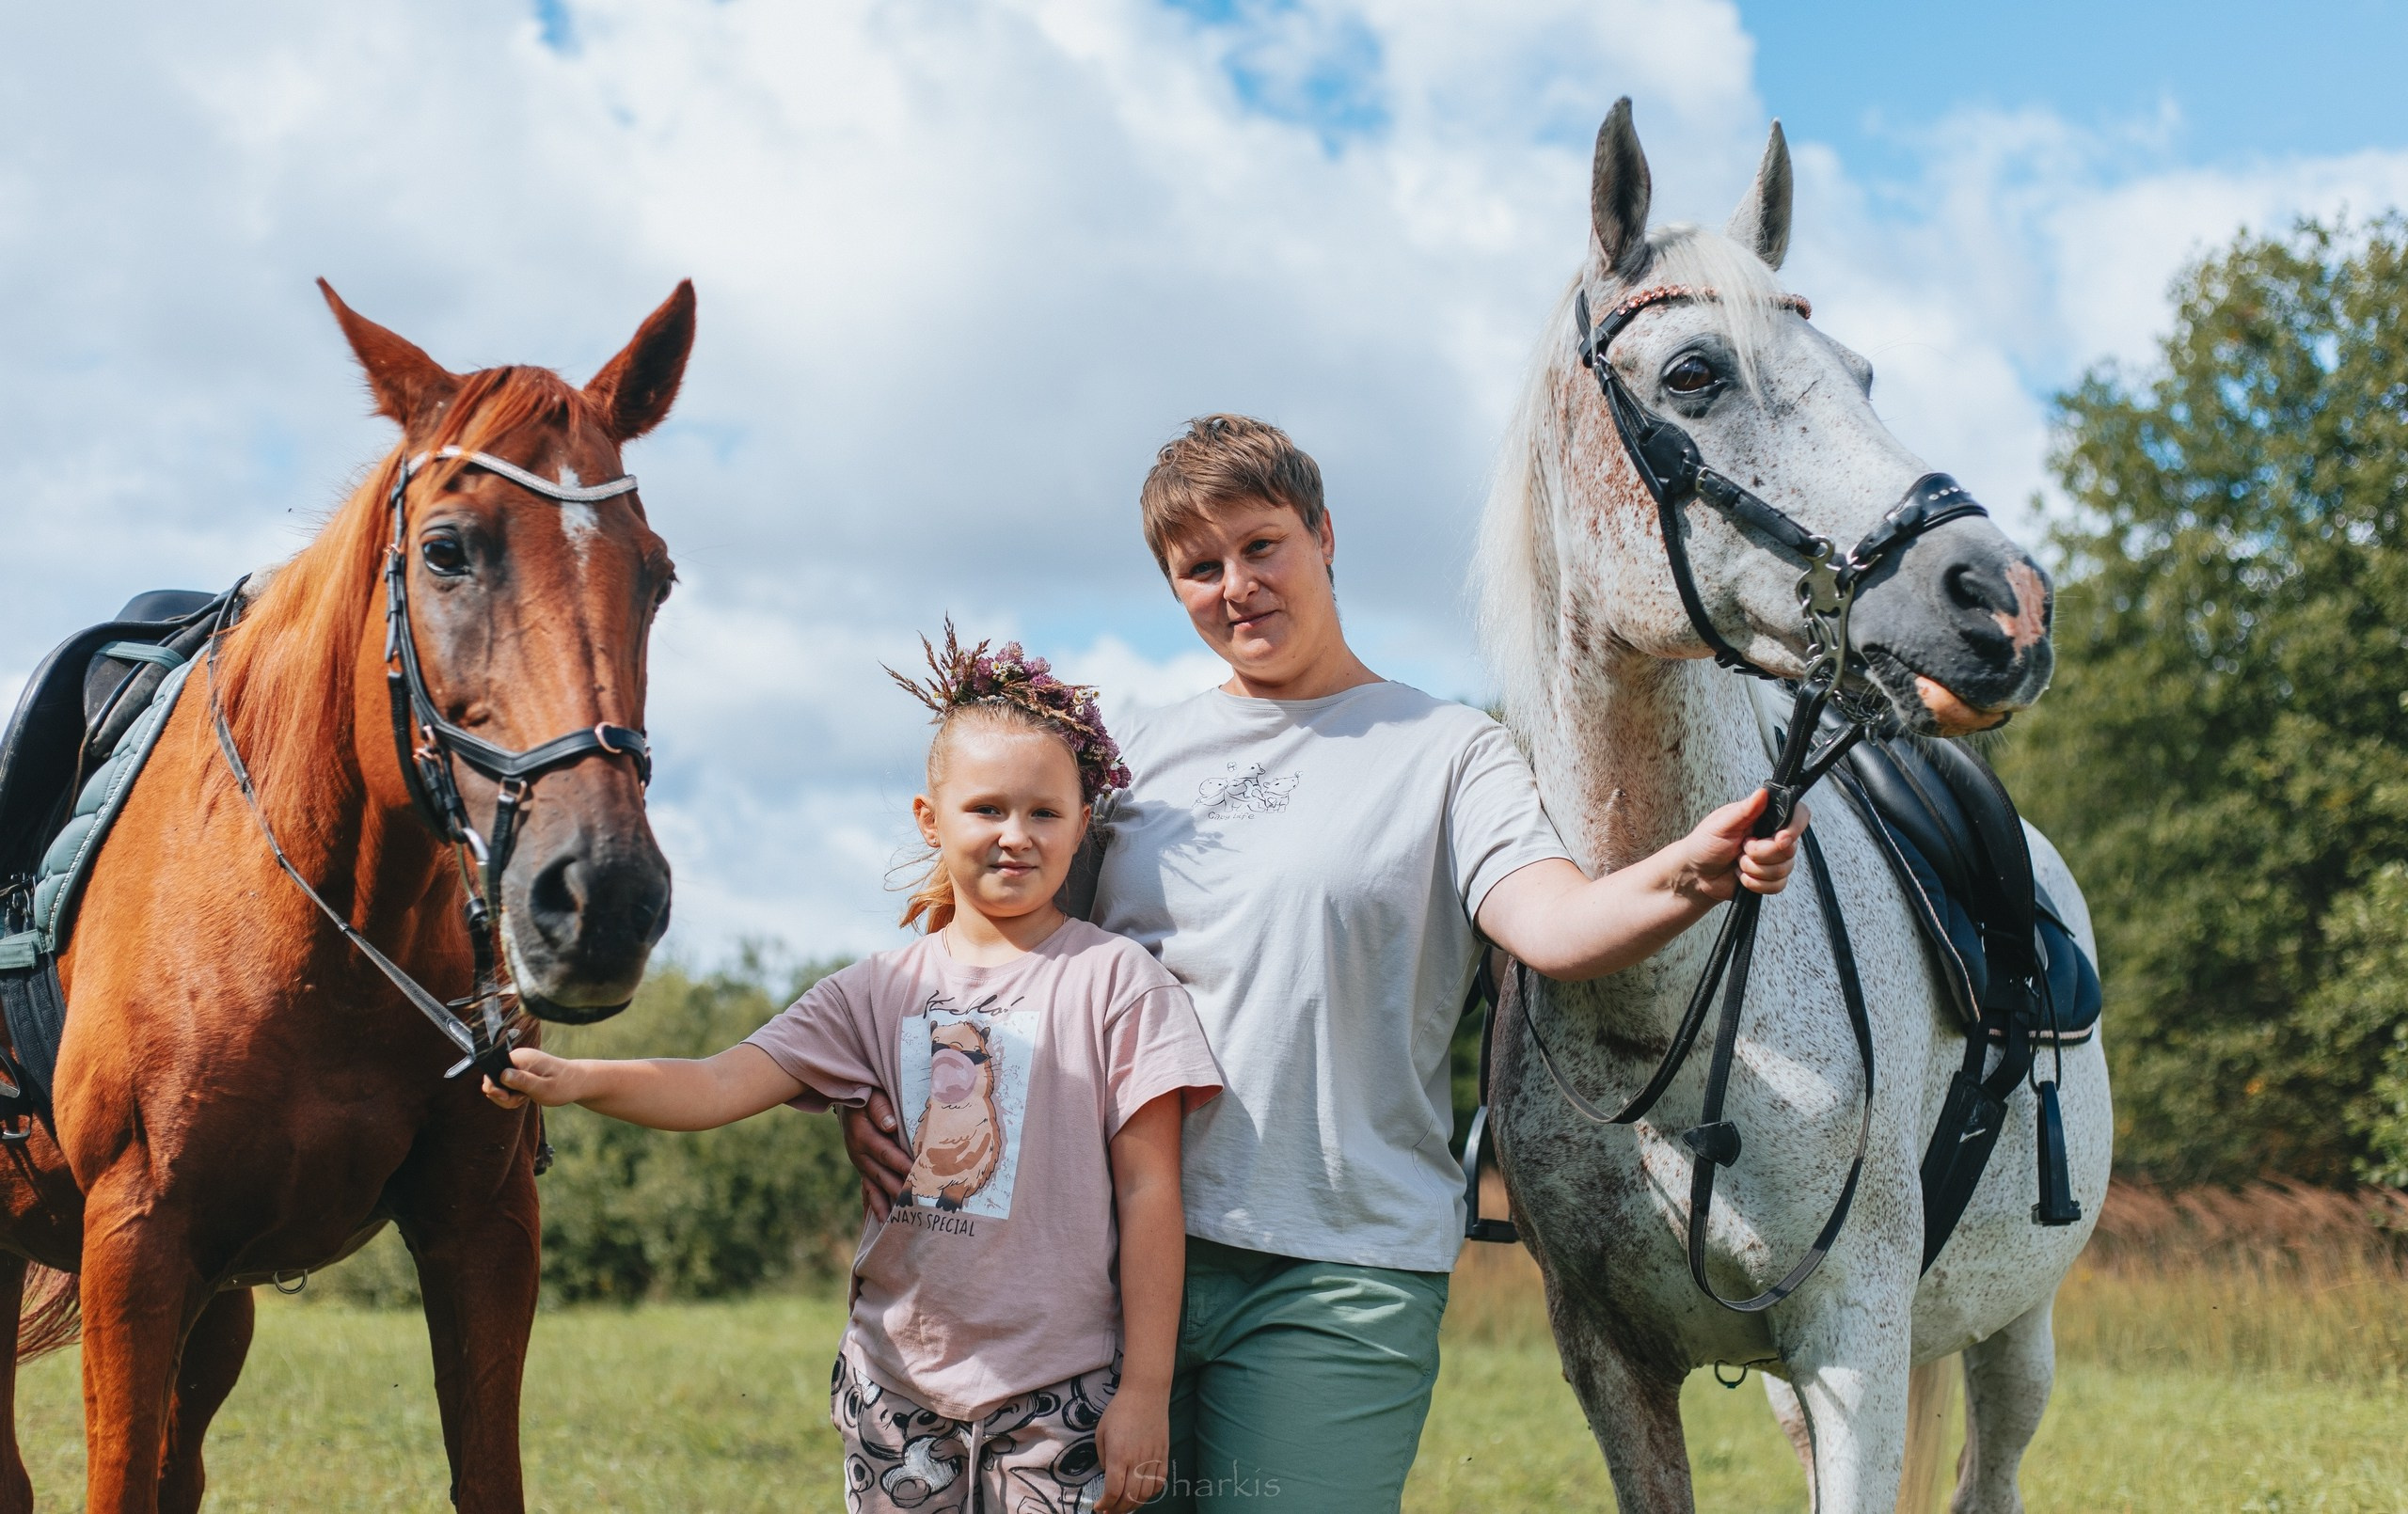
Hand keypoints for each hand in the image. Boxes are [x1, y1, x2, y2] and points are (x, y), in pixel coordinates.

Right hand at [480, 1047, 586, 1108]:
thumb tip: (502, 1074)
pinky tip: (525, 1097)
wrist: (578, 1082)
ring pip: (499, 1086)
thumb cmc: (564, 1085)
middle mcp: (516, 1058)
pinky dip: (513, 1096)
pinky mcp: (520, 1072)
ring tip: (526, 1098)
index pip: (491, 1071)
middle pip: (492, 1080)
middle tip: (522, 1100)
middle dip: (503, 1096)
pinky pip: (507, 1087)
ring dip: (509, 1098)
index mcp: (520, 1057)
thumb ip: (522, 1081)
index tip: (508, 1098)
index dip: (494, 1088)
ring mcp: (518, 1065)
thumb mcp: (543, 1087)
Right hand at [841, 1091, 911, 1221]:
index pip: (887, 1154)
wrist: (847, 1097)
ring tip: (902, 1223)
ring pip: (875, 1187)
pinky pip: (868, 1190)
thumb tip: (891, 1125)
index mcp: (864, 1136)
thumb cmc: (867, 1094)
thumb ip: (881, 1108)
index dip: (903, 1166)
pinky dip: (875, 1206)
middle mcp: (859, 1154)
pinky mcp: (862, 1168)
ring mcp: (860, 1164)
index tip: (918, 1177)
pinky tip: (883, 1221)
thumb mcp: (872, 1095)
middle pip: (883, 1176)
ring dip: (889, 1204)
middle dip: (901, 1191)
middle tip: (918, 1206)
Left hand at [1093, 1382, 1169, 1512]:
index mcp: (1119, 1456)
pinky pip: (1160, 1483)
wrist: (1146, 1394)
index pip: (1113, 1491)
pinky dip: (1151, 1494)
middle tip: (1109, 1511)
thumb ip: (1103, 1458)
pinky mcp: (1164, 1456)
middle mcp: (1137, 1461)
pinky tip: (1142, 1494)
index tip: (1098, 1507)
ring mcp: (1153, 1459)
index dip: (1105, 1505)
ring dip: (1134, 1505)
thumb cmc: (1119, 1411)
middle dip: (1117, 1510)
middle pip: (1129, 1497)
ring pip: (1146, 1494)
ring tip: (1124, 1506)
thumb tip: (1108, 1475)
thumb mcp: (1101, 1433)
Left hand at [1674, 789, 1807, 903]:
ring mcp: (1774, 859)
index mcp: (1764, 818)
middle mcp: (1773, 837)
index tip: (1779, 839)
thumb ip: (1745, 810)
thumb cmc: (1704, 844)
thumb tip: (1763, 792)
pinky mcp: (1770, 879)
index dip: (1794, 828)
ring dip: (1754, 869)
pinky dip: (1755, 884)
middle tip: (1741, 848)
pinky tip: (1741, 876)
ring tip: (1737, 862)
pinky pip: (1777, 886)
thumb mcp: (1722, 824)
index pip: (1798, 815)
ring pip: (1783, 869)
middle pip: (1790, 849)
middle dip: (1761, 854)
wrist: (1695, 874)